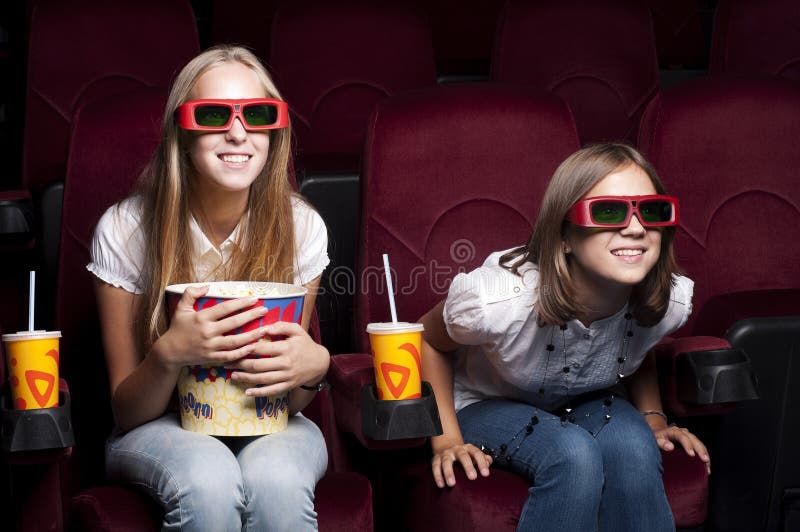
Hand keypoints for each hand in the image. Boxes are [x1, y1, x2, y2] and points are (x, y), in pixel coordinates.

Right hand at [154, 285, 270, 368]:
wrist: (170, 352)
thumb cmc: (178, 328)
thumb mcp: (181, 308)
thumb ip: (191, 293)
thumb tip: (206, 286)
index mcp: (202, 318)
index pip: (225, 308)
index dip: (241, 302)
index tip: (254, 299)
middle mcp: (207, 332)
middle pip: (234, 323)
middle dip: (251, 316)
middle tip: (264, 310)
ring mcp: (211, 346)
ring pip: (235, 341)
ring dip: (252, 335)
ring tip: (265, 329)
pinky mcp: (212, 358)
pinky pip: (231, 356)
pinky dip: (243, 352)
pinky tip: (254, 346)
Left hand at [227, 321, 329, 395]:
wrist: (320, 363)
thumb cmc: (305, 344)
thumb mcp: (297, 330)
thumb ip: (282, 326)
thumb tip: (265, 327)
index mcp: (286, 348)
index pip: (262, 348)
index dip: (247, 347)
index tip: (234, 347)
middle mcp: (285, 363)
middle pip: (258, 365)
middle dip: (240, 364)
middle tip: (227, 361)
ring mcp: (286, 376)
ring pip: (262, 379)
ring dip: (246, 378)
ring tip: (232, 375)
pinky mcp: (288, 385)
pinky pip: (272, 391)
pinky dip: (259, 393)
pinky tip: (247, 392)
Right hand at [431, 442, 492, 488]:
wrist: (447, 446)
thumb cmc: (464, 455)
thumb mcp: (474, 455)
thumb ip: (483, 459)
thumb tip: (489, 461)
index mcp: (468, 448)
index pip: (477, 453)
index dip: (482, 463)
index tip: (486, 474)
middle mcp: (457, 449)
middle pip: (463, 456)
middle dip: (468, 466)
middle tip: (473, 477)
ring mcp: (446, 453)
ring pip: (446, 461)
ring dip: (448, 472)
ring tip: (451, 484)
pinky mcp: (436, 458)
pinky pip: (435, 466)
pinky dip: (437, 476)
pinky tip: (441, 485)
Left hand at [652, 424, 710, 474]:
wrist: (659, 433)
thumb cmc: (656, 438)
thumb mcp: (655, 439)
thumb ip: (661, 443)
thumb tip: (670, 447)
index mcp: (674, 431)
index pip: (682, 437)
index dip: (688, 445)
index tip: (692, 454)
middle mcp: (683, 432)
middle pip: (694, 440)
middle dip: (700, 450)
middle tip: (705, 460)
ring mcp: (689, 437)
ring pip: (699, 444)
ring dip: (705, 454)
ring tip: (708, 465)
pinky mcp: (692, 442)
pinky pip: (700, 448)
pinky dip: (704, 456)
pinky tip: (707, 466)